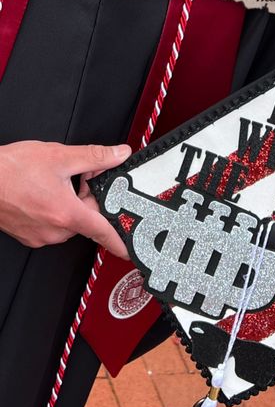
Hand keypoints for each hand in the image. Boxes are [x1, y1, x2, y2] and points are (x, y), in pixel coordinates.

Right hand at [0, 141, 130, 257]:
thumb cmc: (9, 170)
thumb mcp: (59, 156)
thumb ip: (95, 156)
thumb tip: (118, 154)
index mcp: (67, 214)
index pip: (104, 232)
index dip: (120, 243)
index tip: (131, 252)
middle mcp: (55, 231)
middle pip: (87, 220)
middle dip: (89, 200)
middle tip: (79, 178)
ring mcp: (41, 236)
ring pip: (69, 222)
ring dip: (71, 205)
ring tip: (54, 183)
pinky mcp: (29, 237)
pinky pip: (52, 226)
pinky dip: (55, 212)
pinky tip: (43, 194)